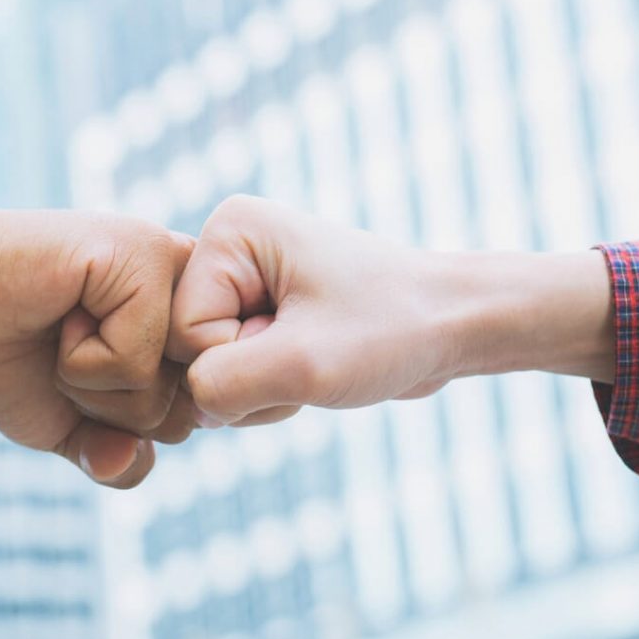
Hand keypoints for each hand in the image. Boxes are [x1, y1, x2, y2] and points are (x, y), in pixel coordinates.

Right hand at [0, 188, 195, 487]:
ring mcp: (174, 267)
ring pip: (165, 392)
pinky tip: (62, 311)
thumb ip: (115, 460)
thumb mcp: (70, 425)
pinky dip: (80, 362)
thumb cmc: (7, 352)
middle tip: (68, 350)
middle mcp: (196, 291)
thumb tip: (128, 462)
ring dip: (92, 385)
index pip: (203, 416)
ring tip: (64, 327)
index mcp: (191, 324)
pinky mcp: (144, 253)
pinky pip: (135, 362)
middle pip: (190, 412)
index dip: (136, 422)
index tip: (86, 370)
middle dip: (112, 409)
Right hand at [167, 195, 613, 426]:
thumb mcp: (301, 365)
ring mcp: (242, 280)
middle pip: (191, 350)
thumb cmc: (392, 329)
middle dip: (250, 377)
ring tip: (319, 360)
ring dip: (264, 388)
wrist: (456, 325)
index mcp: (228, 231)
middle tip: (311, 358)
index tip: (302, 342)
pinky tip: (314, 368)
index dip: (240, 360)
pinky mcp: (259, 310)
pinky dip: (273, 389)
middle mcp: (227, 247)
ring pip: (212, 369)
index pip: (183, 330)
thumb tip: (189, 408)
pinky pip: (236, 372)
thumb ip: (220, 387)